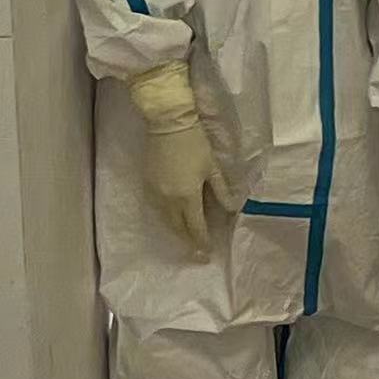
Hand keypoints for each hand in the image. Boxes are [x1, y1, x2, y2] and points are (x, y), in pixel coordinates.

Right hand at [142, 122, 234, 256]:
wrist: (167, 124)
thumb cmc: (194, 144)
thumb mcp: (212, 167)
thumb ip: (221, 190)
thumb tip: (232, 209)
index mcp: (186, 195)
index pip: (194, 226)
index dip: (201, 241)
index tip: (207, 254)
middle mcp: (167, 199)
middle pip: (177, 227)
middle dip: (188, 241)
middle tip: (197, 253)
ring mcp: (154, 193)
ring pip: (165, 220)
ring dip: (176, 232)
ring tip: (186, 240)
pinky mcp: (146, 185)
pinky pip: (156, 209)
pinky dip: (165, 219)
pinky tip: (172, 220)